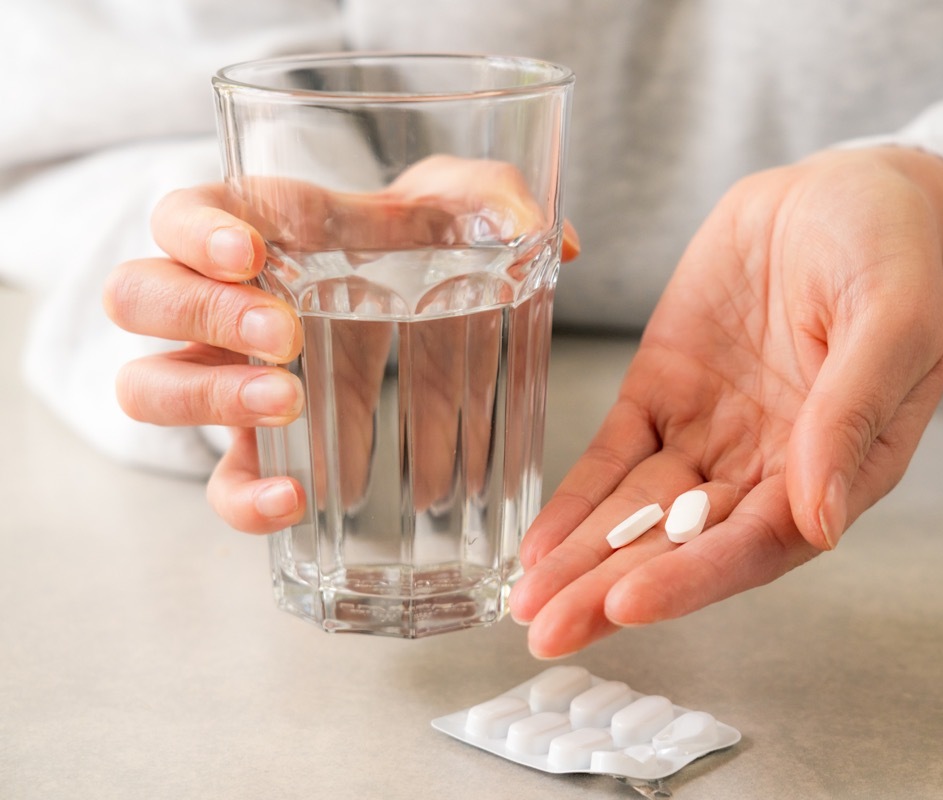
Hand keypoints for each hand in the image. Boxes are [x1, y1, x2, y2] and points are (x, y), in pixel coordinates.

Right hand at [103, 158, 579, 532]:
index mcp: (258, 229)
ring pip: (149, 387)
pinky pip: (219, 481)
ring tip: (289, 402)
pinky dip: (242, 497)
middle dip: (202, 316)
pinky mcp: (255, 450)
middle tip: (283, 334)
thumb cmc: (419, 245)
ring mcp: (226, 380)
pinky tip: (295, 499)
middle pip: (141, 296)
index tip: (252, 254)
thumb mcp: (458, 205)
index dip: (196, 232)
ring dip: (208, 400)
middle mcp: (221, 303)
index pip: (183, 214)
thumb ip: (501, 203)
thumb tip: (561, 243)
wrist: (421, 311)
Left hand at [508, 146, 942, 657]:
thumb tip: (822, 520)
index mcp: (836, 470)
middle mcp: (766, 469)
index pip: (759, 543)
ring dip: (583, 560)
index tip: (630, 602)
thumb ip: (853, 412)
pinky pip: (614, 456)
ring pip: (639, 514)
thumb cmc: (887, 253)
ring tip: (527, 601)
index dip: (695, 577)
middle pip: (685, 548)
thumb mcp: (893, 320)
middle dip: (614, 590)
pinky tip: (539, 543)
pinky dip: (575, 500)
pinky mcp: (663, 394)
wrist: (837, 193)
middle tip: (549, 630)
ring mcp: (709, 434)